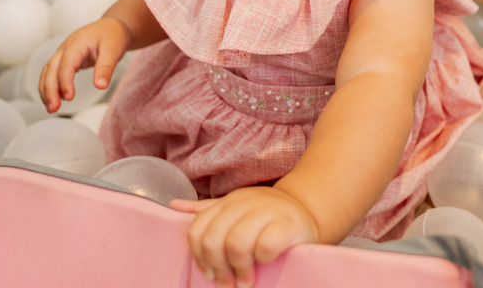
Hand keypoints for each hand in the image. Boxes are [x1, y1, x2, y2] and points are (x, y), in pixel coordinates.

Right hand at [37, 16, 131, 112]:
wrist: (112, 27)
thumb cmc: (114, 36)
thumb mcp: (114, 50)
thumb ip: (106, 68)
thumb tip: (100, 86)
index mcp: (77, 42)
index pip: (66, 63)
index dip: (65, 81)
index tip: (69, 97)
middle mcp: (66, 47)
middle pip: (52, 68)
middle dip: (50, 89)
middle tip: (53, 108)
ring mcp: (63, 53)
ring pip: (48, 72)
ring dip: (46, 90)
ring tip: (51, 108)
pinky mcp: (64, 60)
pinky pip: (52, 73)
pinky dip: (50, 86)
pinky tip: (53, 100)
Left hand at [170, 186, 318, 287]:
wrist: (308, 209)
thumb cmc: (268, 217)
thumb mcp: (237, 210)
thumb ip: (207, 210)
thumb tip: (174, 205)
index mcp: (229, 202)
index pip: (198, 228)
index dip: (199, 256)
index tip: (209, 273)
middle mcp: (245, 203)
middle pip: (214, 238)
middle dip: (218, 267)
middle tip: (227, 283)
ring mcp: (267, 211)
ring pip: (237, 242)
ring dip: (239, 267)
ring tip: (245, 280)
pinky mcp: (288, 224)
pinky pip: (266, 246)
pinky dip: (262, 259)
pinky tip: (266, 263)